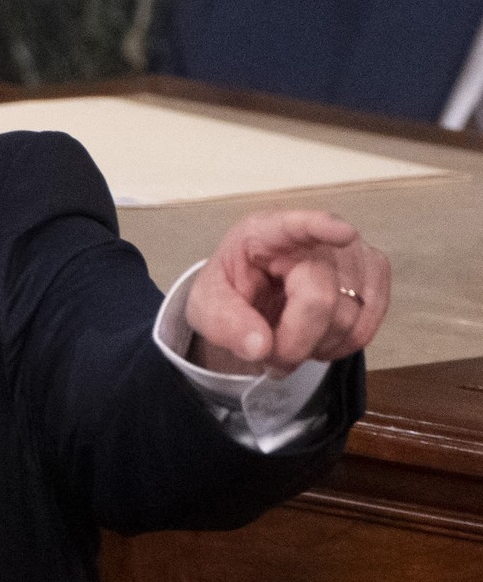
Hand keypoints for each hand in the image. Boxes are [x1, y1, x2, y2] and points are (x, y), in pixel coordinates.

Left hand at [186, 210, 389, 375]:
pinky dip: (339, 347)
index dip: (322, 228)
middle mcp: (316, 238)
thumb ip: (225, 323)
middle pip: (319, 298)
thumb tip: (260, 346)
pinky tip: (316, 340)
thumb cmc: (230, 292)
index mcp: (265, 232)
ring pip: (348, 319)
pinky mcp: (373, 275)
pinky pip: (366, 327)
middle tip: (268, 356)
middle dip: (293, 341)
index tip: (343, 234)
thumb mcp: (207, 307)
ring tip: (288, 343)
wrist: (252, 299)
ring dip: (314, 347)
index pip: (297, 225)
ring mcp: (352, 254)